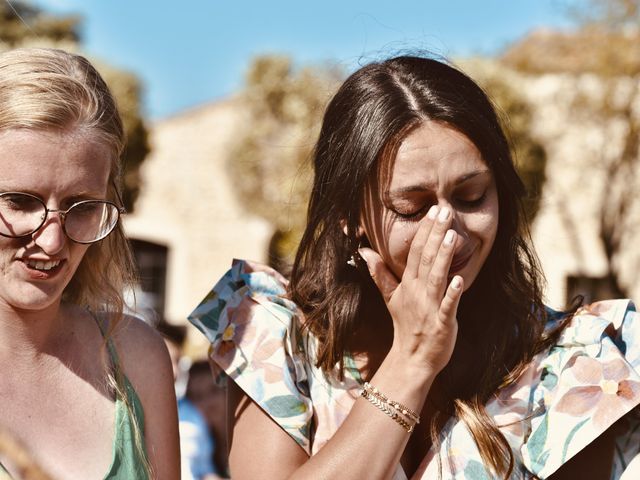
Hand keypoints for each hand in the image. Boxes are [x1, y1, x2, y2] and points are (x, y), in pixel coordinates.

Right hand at [359, 205, 462, 376]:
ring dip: (443, 257)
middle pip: (426, 258)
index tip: (434, 210)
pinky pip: (447, 307)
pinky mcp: (441, 323)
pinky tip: (460, 279)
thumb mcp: (390, 297)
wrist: (412, 358)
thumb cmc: (406, 325)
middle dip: (435, 234)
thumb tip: (365, 252)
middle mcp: (418, 292)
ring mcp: (429, 307)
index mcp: (408, 284)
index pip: (416, 251)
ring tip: (452, 236)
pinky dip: (452, 294)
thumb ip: (379, 273)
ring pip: (436, 277)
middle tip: (445, 211)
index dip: (425, 230)